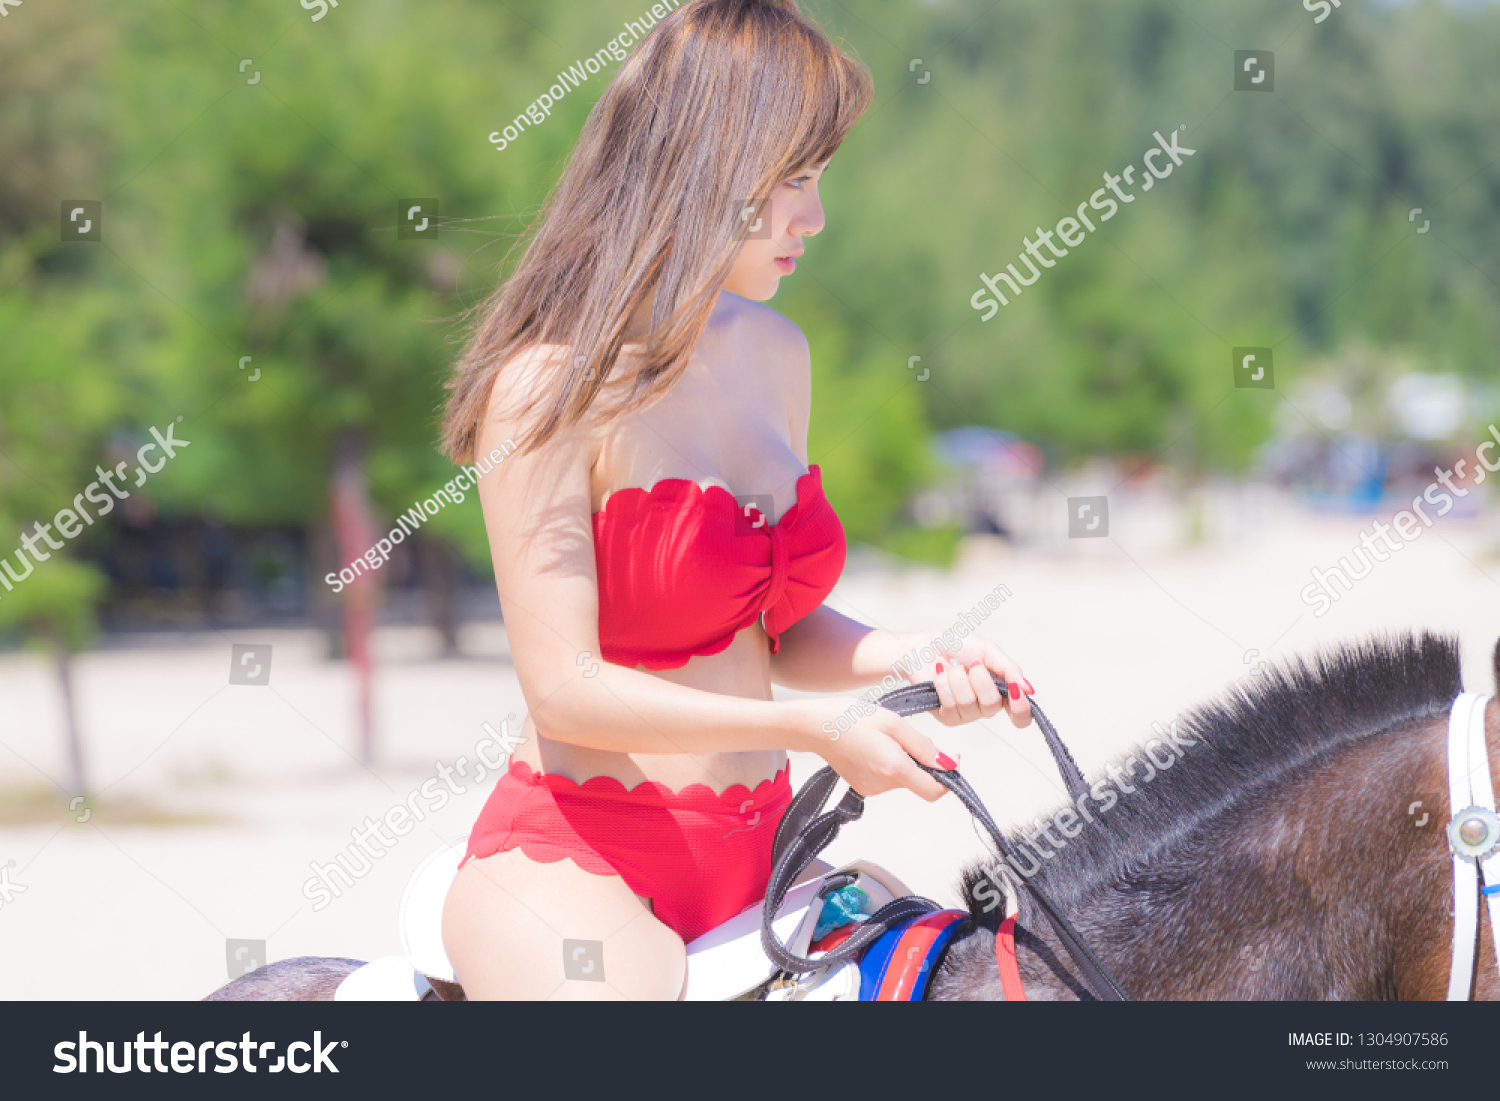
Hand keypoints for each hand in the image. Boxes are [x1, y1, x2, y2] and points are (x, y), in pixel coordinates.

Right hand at [795, 698, 951, 801]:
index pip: (933, 791)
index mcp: (893, 768)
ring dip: (905, 763)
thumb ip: (923, 745)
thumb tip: (948, 763)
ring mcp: (871, 789)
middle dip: (923, 763)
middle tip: (908, 737)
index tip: (950, 759)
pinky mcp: (862, 787)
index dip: (948, 779)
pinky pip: (888, 780)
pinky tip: (875, 747)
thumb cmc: (851, 718)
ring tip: (886, 739)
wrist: (813, 727)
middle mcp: (882, 785)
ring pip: (904, 780)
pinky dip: (890, 765)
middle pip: (919, 783)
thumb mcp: (893, 722)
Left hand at [902, 635, 1033, 728]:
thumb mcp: (988, 650)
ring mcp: (966, 714)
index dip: (1021, 708)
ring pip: (968, 703)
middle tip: (971, 665)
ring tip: (952, 667)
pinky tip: (940, 675)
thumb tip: (1028, 689)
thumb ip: (1009, 669)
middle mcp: (986, 707)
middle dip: (980, 679)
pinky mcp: (946, 717)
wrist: (924, 646)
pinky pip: (950, 705)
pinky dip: (944, 684)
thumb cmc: (957, 646)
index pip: (1021, 716)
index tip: (1014, 690)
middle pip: (992, 705)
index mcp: (1002, 691)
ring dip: (959, 678)